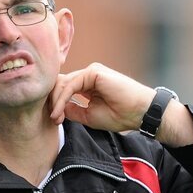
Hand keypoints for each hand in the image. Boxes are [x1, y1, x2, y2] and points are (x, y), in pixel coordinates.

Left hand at [48, 63, 192, 146]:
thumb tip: (55, 109)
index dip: (56, 103)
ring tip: (55, 118)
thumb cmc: (120, 115)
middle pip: (61, 83)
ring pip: (63, 83)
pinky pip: (71, 84)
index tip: (55, 121)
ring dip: (56, 101)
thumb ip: (72, 110)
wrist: (138, 113)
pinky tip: (60, 111)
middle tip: (53, 120)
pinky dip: (63, 98)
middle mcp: (88, 76)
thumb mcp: (89, 116)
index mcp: (88, 85)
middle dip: (53, 101)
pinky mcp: (93, 72)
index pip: (64, 88)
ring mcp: (91, 72)